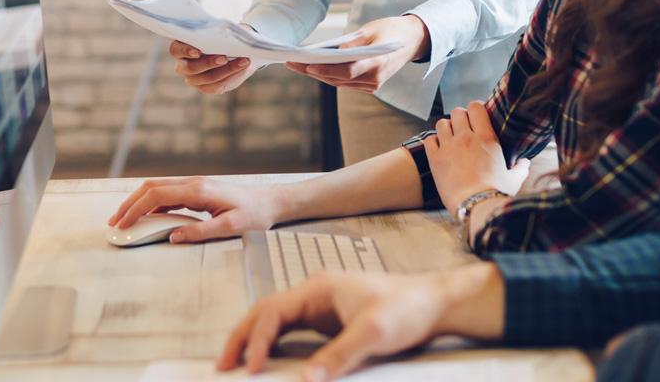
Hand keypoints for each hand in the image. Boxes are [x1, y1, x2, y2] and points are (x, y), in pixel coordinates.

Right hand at [105, 176, 283, 242]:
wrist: (272, 202)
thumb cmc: (256, 214)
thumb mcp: (231, 226)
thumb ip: (201, 231)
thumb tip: (173, 237)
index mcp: (198, 190)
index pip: (157, 194)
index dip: (136, 208)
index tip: (123, 223)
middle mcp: (193, 183)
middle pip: (151, 187)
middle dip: (129, 203)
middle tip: (115, 221)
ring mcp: (194, 185)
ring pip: (157, 188)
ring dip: (138, 202)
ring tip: (124, 219)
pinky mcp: (197, 191)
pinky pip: (168, 194)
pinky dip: (152, 204)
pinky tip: (146, 216)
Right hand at [169, 39, 254, 94]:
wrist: (235, 52)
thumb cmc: (221, 39)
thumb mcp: (217, 34)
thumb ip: (216, 35)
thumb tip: (227, 35)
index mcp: (180, 48)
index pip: (175, 49)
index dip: (184, 51)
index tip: (198, 51)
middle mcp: (183, 65)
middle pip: (189, 68)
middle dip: (208, 63)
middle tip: (224, 57)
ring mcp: (193, 79)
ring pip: (208, 77)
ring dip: (227, 69)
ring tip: (243, 61)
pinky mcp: (205, 88)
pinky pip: (217, 85)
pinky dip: (232, 75)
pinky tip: (243, 67)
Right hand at [217, 264, 506, 379]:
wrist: (436, 304)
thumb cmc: (409, 308)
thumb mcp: (374, 333)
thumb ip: (339, 355)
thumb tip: (307, 380)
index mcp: (319, 288)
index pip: (272, 311)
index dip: (256, 339)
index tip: (251, 367)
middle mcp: (314, 294)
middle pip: (264, 313)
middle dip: (241, 337)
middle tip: (223, 365)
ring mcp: (321, 308)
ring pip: (275, 322)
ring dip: (254, 341)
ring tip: (237, 365)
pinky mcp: (329, 323)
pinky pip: (292, 333)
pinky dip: (274, 346)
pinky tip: (269, 362)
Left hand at [284, 14, 431, 91]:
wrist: (413, 40)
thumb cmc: (390, 30)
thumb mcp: (369, 31)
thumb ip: (350, 44)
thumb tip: (328, 54)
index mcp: (377, 64)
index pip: (346, 70)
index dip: (325, 69)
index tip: (306, 64)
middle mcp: (374, 79)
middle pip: (337, 78)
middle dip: (312, 71)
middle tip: (291, 62)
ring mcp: (373, 85)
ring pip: (339, 82)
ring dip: (317, 75)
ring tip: (296, 65)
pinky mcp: (370, 86)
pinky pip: (345, 82)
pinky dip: (329, 76)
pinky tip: (312, 68)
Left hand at [423, 100, 529, 213]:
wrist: (476, 205)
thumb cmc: (497, 192)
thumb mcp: (514, 179)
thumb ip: (520, 168)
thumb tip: (525, 163)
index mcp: (486, 138)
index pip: (476, 107)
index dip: (475, 109)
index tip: (477, 117)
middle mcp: (466, 138)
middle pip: (457, 112)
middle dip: (460, 117)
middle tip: (463, 129)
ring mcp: (449, 147)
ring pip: (441, 123)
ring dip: (446, 128)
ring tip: (450, 138)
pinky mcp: (435, 159)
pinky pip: (429, 140)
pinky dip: (433, 142)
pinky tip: (439, 149)